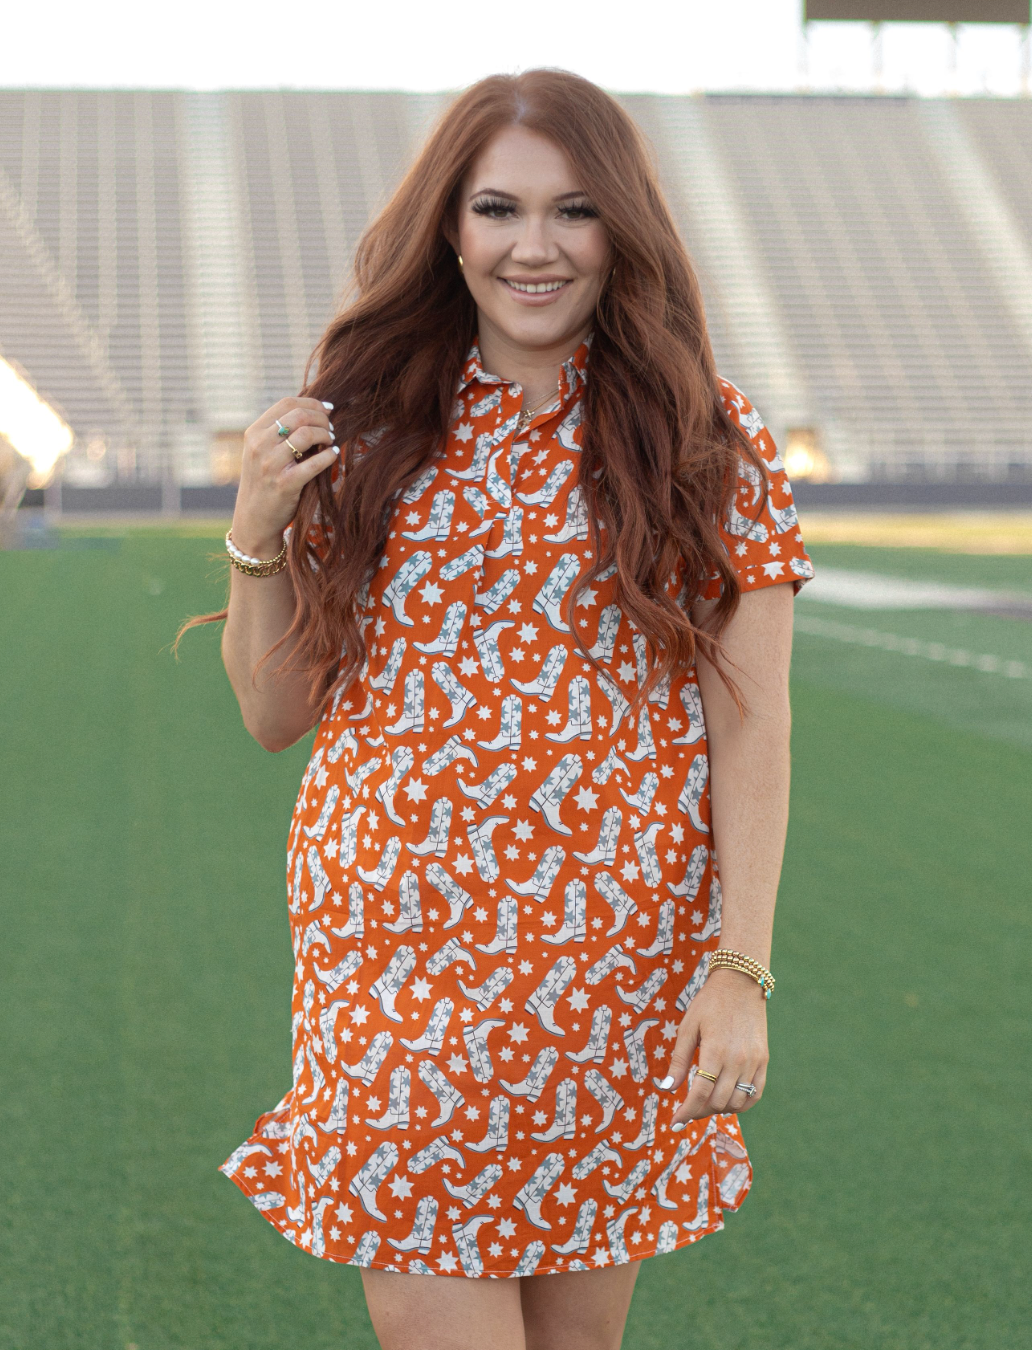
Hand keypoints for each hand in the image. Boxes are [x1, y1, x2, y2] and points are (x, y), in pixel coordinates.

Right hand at [230, 398, 337, 556]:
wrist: (253, 519)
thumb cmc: (263, 482)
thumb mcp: (261, 453)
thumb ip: (278, 433)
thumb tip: (313, 412)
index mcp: (254, 433)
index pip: (286, 403)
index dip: (312, 402)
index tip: (327, 409)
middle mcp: (259, 446)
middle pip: (299, 415)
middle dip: (322, 418)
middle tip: (331, 428)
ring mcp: (271, 465)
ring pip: (306, 435)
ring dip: (326, 435)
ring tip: (331, 440)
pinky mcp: (285, 484)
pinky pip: (313, 464)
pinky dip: (328, 456)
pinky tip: (333, 454)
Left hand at [664, 967, 768, 1124]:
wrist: (741, 983)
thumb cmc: (709, 1003)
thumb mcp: (688, 1028)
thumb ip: (679, 1060)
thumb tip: (667, 1089)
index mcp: (715, 1052)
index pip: (699, 1094)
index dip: (686, 1112)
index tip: (675, 1122)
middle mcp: (737, 1061)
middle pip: (717, 1102)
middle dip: (699, 1111)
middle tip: (687, 1109)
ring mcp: (753, 1062)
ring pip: (736, 1103)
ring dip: (719, 1109)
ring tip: (706, 1103)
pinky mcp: (764, 1061)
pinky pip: (755, 1094)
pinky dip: (742, 1105)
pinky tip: (728, 1103)